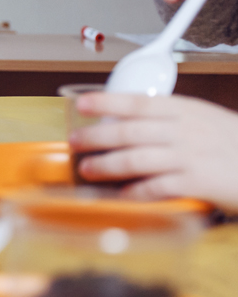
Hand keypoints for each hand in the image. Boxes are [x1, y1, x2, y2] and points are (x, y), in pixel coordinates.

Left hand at [69, 91, 237, 210]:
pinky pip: (157, 187)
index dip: (106, 102)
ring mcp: (191, 157)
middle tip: (75, 142)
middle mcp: (186, 130)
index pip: (138, 102)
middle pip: (130, 131)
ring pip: (137, 158)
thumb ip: (170, 118)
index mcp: (186, 110)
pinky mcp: (198, 183)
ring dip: (107, 164)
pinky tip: (120, 194)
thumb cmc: (233, 144)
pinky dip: (135, 191)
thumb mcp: (204, 119)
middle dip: (96, 136)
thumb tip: (127, 119)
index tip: (82, 104)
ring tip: (88, 169)